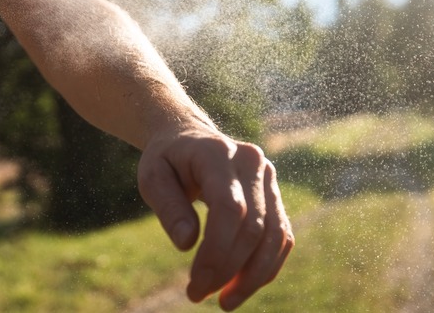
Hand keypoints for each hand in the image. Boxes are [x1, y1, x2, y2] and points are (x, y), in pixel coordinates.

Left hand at [138, 124, 293, 310]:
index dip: (216, 252)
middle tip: (198, 294)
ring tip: (225, 301)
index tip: (195, 284)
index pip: (230, 209)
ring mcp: (269, 177)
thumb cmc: (167, 160)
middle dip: (228, 269)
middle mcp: (252, 162)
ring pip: (275, 235)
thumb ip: (168, 208)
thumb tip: (187, 244)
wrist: (188, 137)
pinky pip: (281, 236)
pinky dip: (265, 266)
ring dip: (254, 276)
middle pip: (253, 226)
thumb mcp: (152, 177)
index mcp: (218, 153)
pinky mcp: (275, 195)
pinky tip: (241, 285)